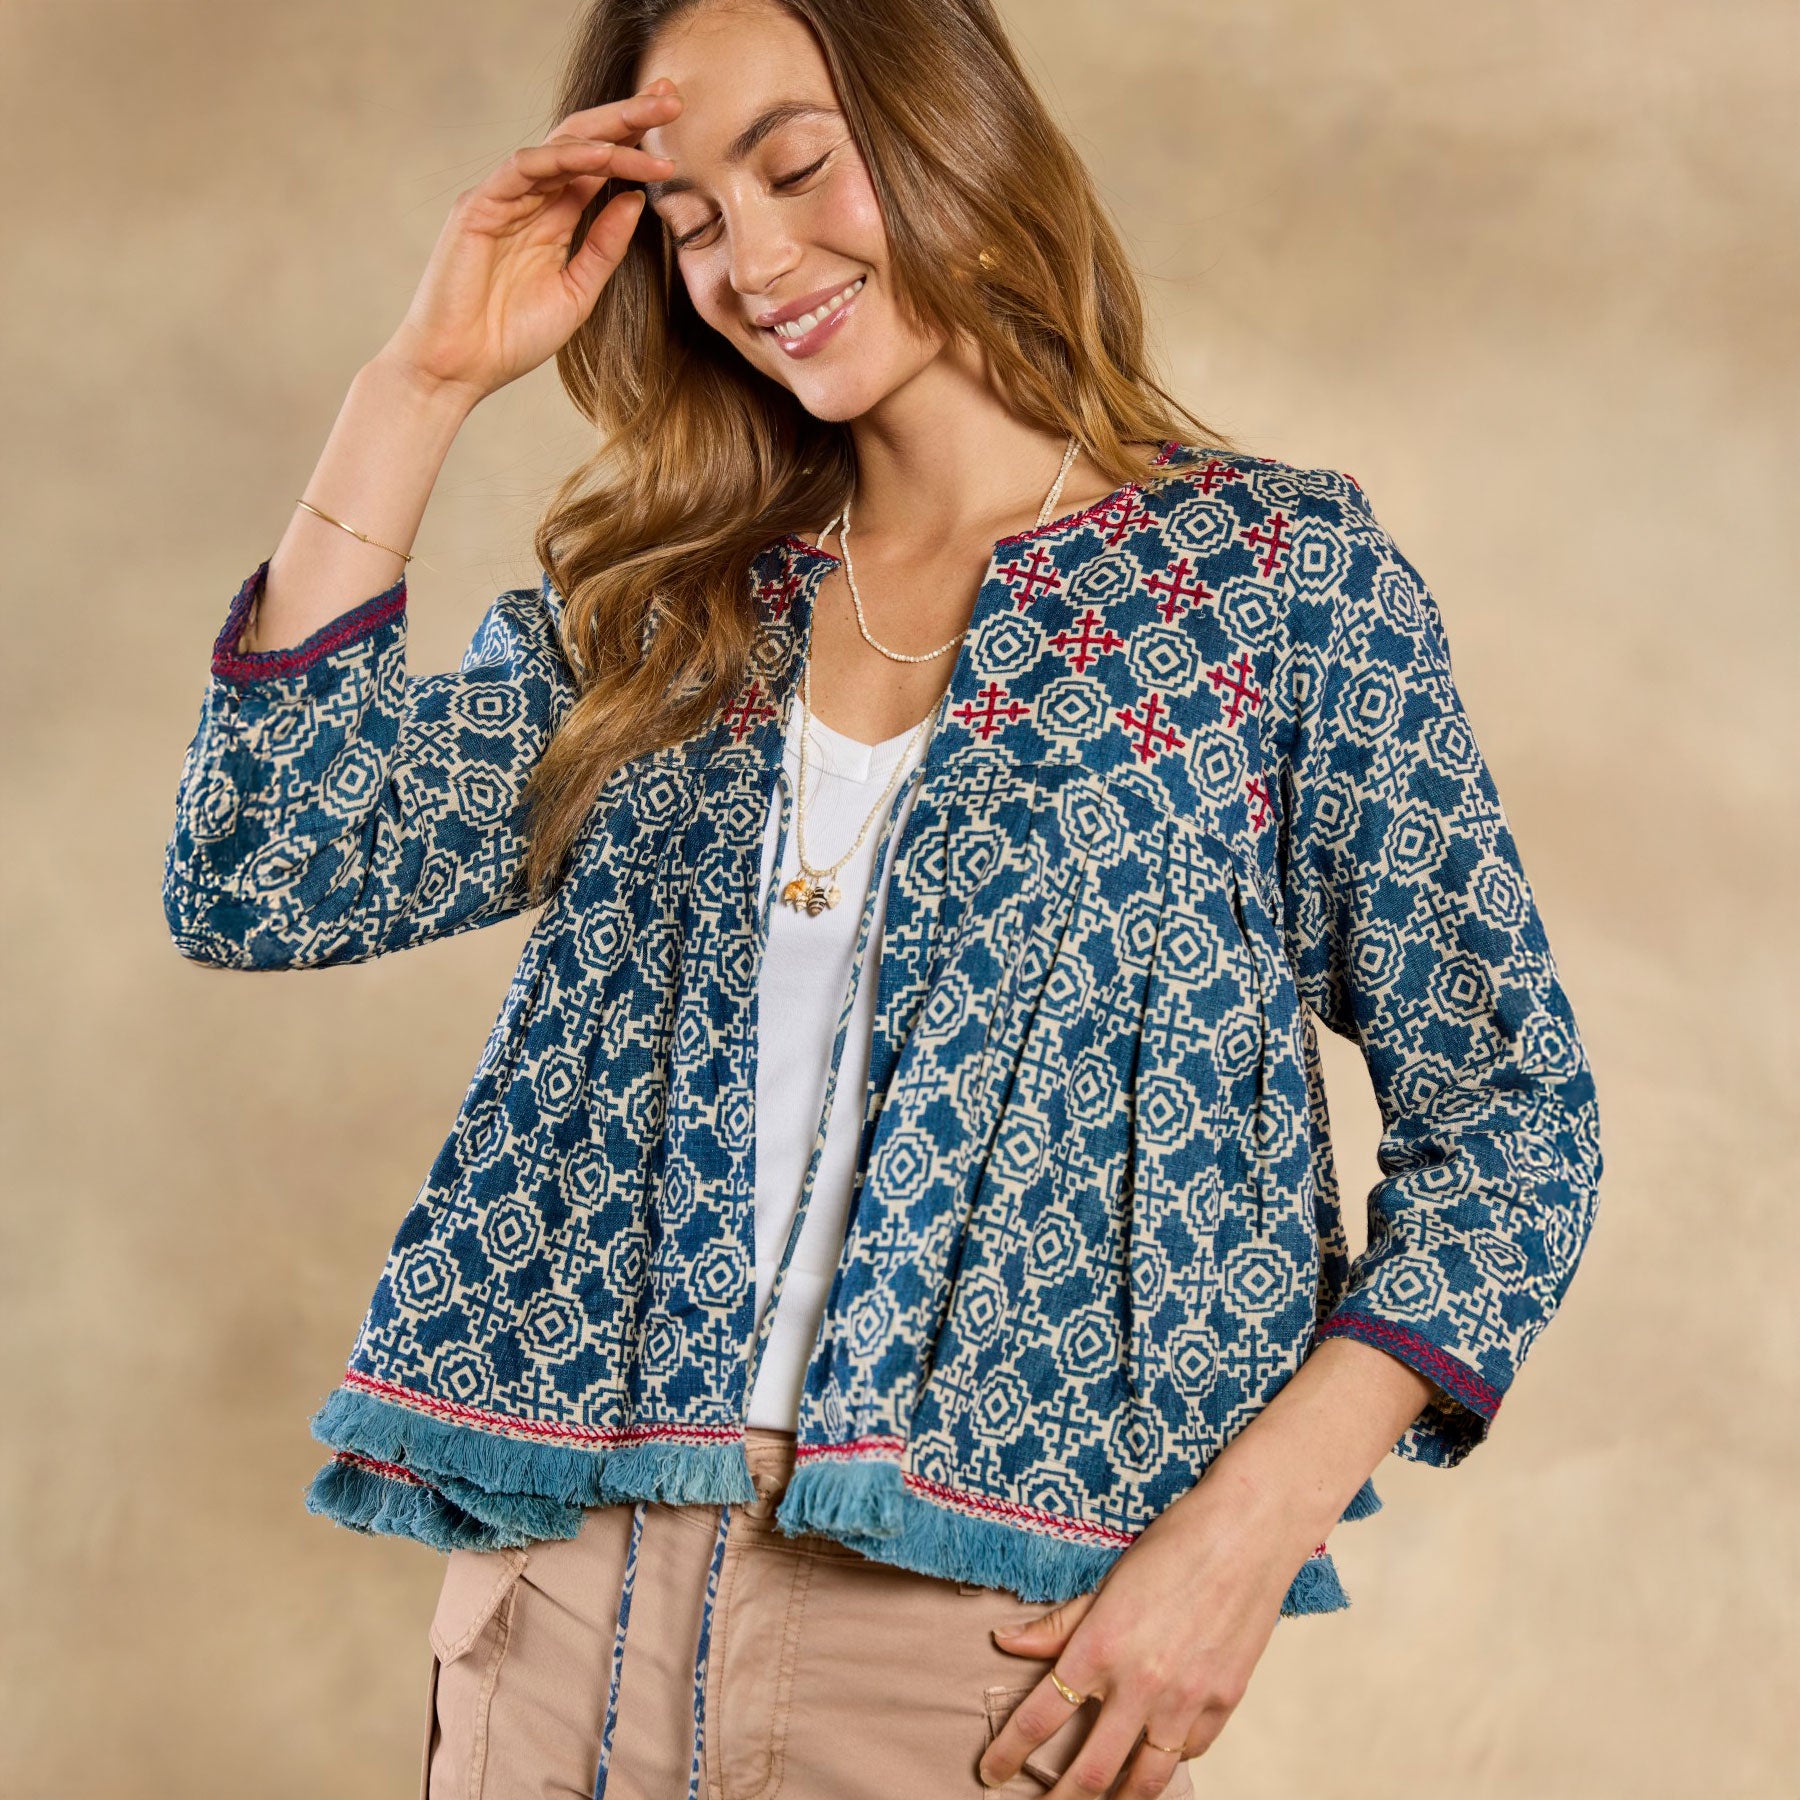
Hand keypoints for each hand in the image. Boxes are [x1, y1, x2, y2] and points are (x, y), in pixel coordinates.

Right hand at [377, 80, 682, 405]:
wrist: (460, 368)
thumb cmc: (511, 337)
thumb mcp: (577, 292)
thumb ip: (604, 246)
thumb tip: (636, 199)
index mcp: (554, 217)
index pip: (599, 166)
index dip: (637, 144)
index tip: (679, 127)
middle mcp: (530, 199)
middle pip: (583, 142)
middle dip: (629, 118)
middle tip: (673, 98)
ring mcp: (503, 198)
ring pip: (560, 147)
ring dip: (608, 132)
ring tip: (652, 123)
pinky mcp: (479, 206)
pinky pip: (525, 168)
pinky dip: (565, 158)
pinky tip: (605, 156)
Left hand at [975, 1470, 1319, 1795]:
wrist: (1247, 1532)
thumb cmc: (1174, 1544)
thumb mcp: (1108, 1579)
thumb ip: (1060, 1623)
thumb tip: (1005, 1642)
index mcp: (1100, 1647)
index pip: (1038, 1718)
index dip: (1008, 1754)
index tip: (991, 1771)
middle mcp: (1140, 1683)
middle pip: (1090, 1771)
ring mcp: (1186, 1699)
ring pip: (1145, 1780)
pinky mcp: (1224, 1702)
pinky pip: (1189, 1752)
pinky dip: (1168, 1759)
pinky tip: (1156, 1757)